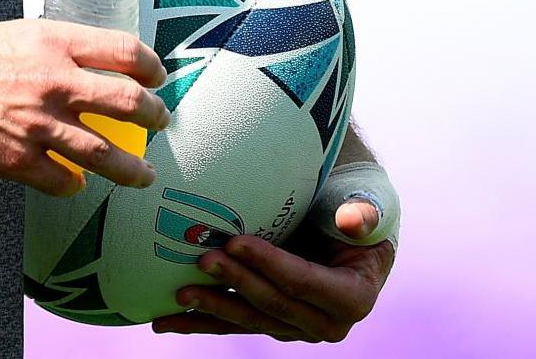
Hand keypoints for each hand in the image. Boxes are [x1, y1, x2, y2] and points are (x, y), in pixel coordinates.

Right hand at [0, 19, 167, 195]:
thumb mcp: (3, 33)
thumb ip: (43, 48)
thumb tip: (72, 60)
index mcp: (49, 41)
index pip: (122, 49)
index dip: (150, 65)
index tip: (157, 76)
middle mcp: (52, 81)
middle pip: (127, 102)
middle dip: (153, 116)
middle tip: (159, 121)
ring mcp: (37, 124)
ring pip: (105, 154)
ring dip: (131, 168)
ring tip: (144, 174)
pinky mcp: (18, 160)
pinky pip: (61, 181)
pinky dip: (73, 185)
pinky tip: (75, 184)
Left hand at [152, 199, 396, 341]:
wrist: (349, 232)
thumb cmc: (358, 212)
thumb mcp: (370, 209)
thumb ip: (364, 215)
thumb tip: (352, 220)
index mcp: (353, 297)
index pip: (304, 282)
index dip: (270, 264)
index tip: (235, 243)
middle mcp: (325, 322)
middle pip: (273, 304)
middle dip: (236, 283)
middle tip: (202, 260)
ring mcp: (295, 327)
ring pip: (249, 319)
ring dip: (212, 308)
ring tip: (179, 294)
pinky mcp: (270, 323)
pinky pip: (233, 323)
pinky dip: (199, 322)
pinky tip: (165, 322)